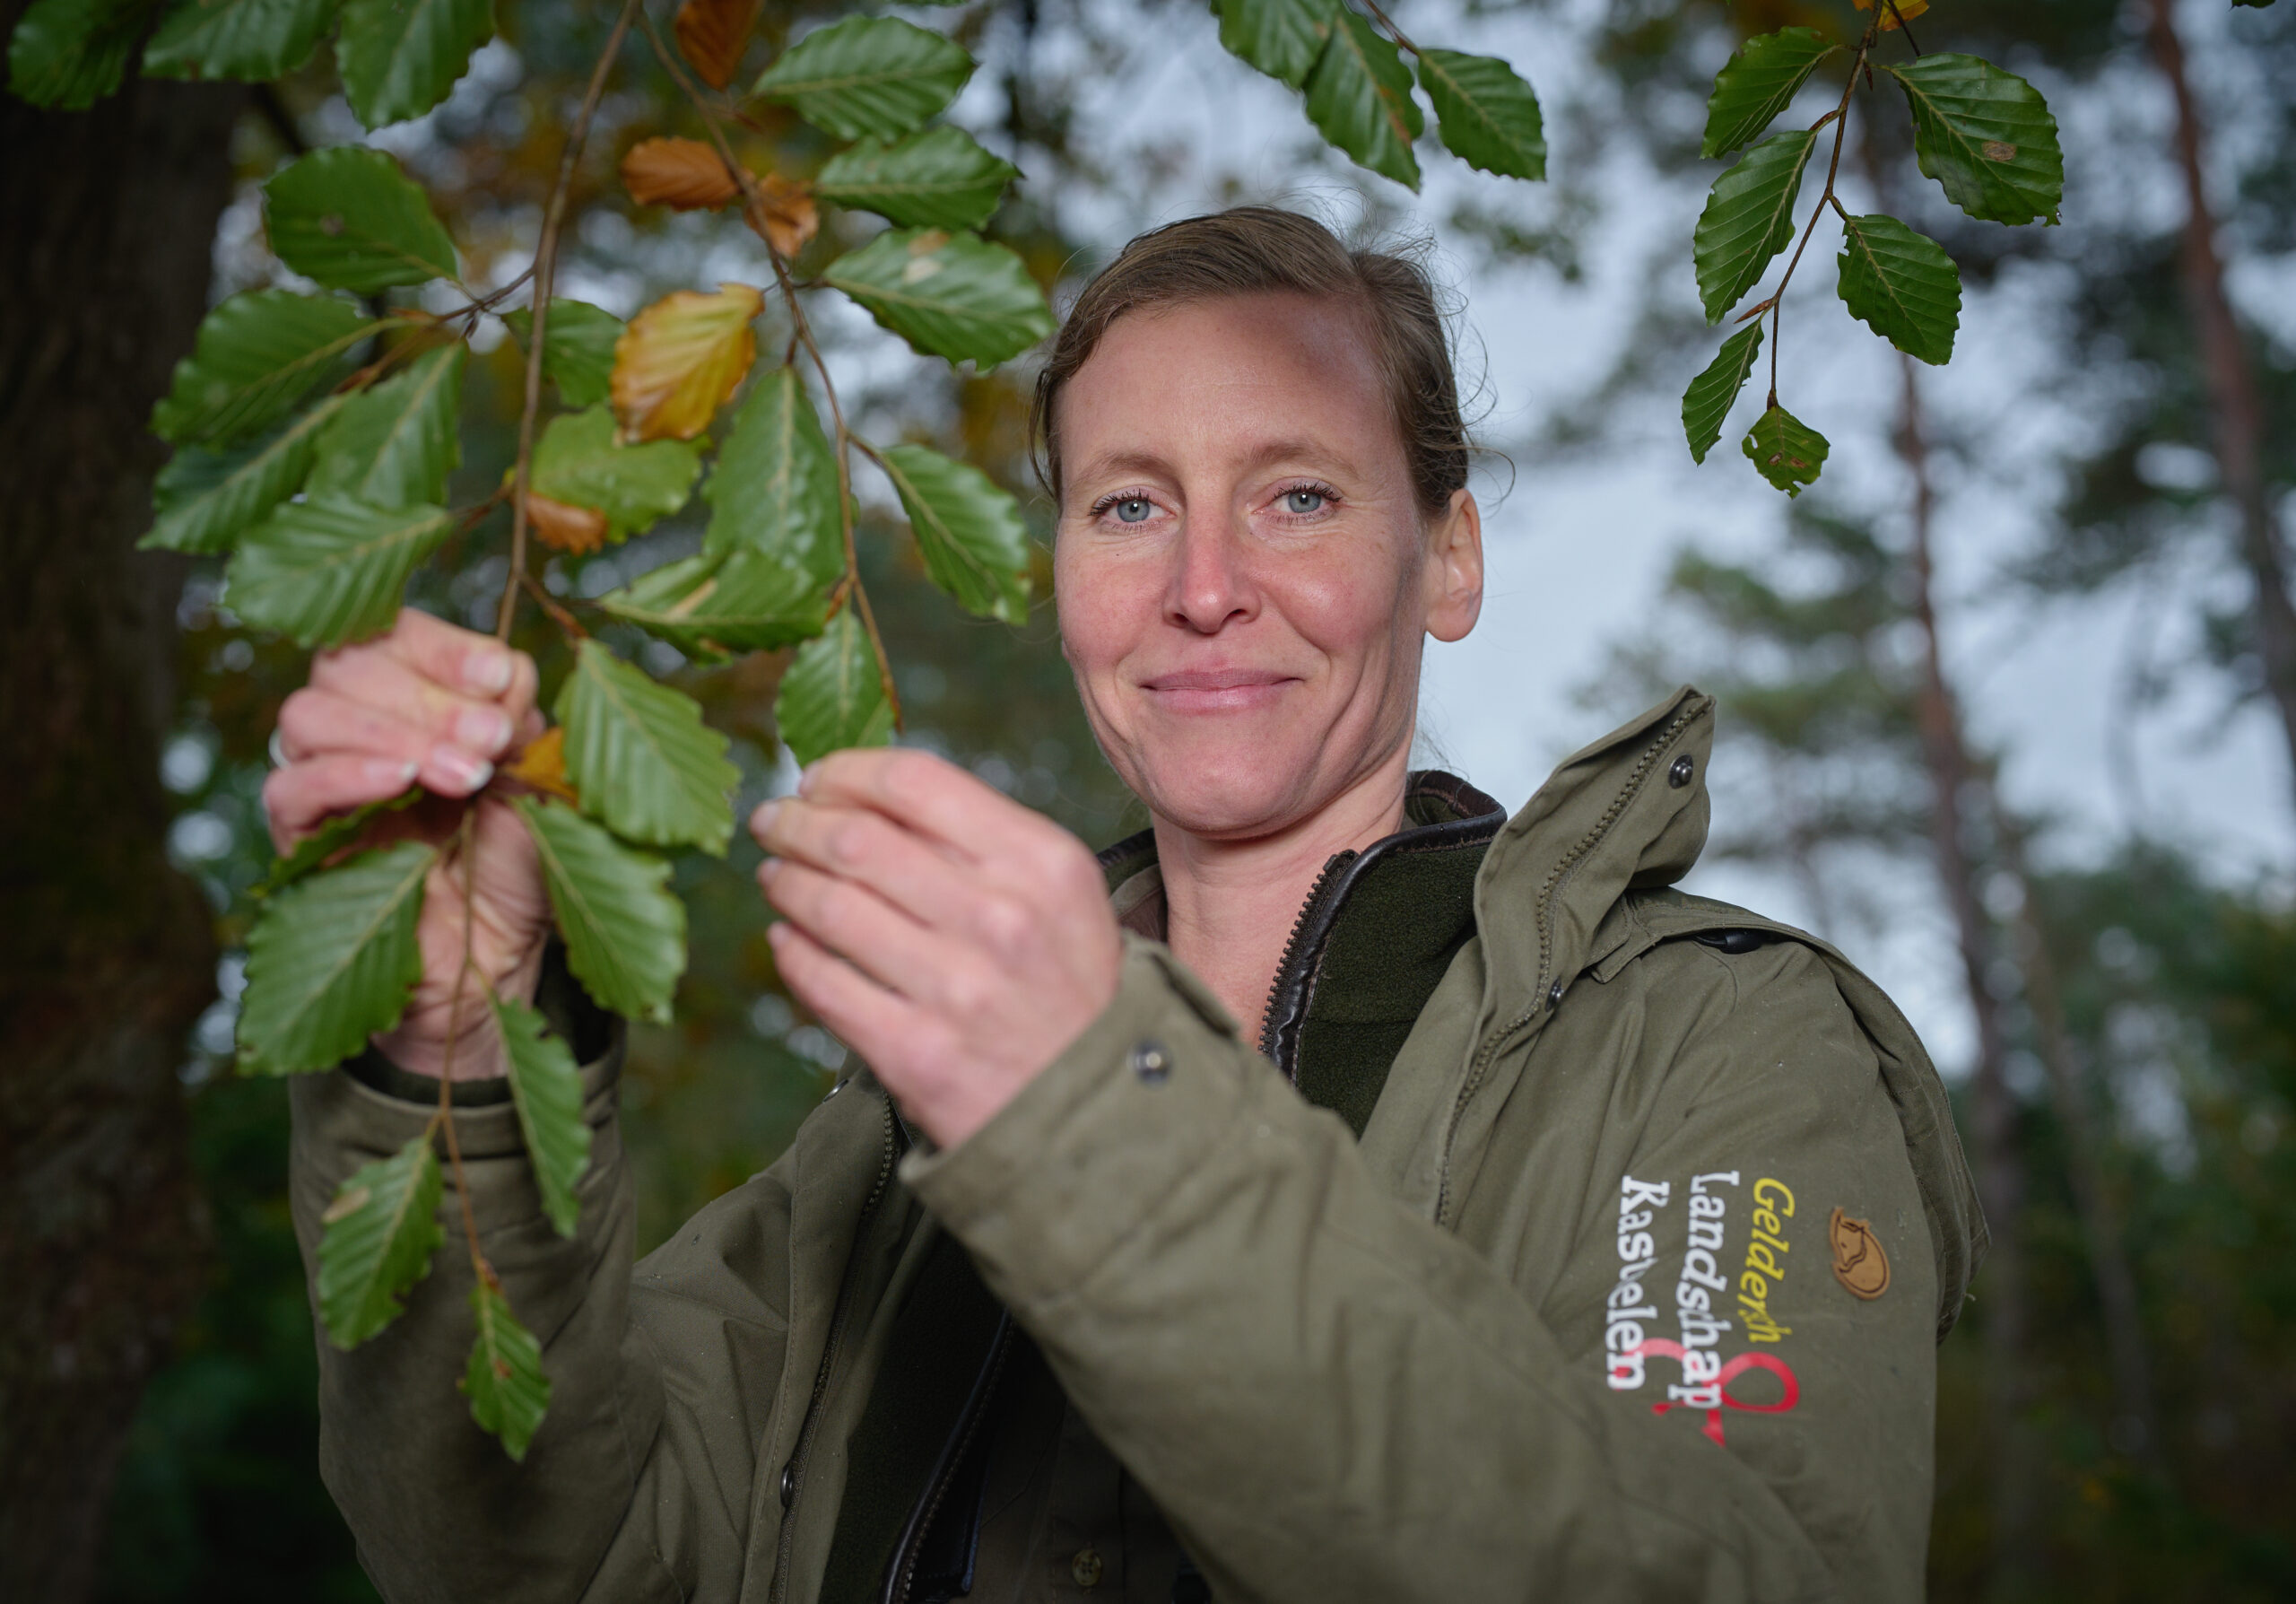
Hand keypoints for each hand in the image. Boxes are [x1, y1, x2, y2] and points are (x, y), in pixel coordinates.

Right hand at [263, 608, 551, 1079]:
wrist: (500, 959)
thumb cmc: (522, 863)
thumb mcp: (541, 778)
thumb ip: (520, 718)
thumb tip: (503, 672)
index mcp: (420, 696)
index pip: (394, 630)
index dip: (445, 645)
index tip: (503, 679)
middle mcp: (364, 726)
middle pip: (348, 662)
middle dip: (431, 696)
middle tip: (491, 742)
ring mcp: (326, 780)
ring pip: (308, 712)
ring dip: (393, 732)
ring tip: (460, 776)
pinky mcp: (300, 840)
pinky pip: (290, 787)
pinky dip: (345, 774)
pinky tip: (400, 785)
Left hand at [751, 748, 1123, 1148]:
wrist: (1103, 1111)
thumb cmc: (1073, 990)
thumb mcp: (1064, 895)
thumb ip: (983, 841)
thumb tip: (871, 798)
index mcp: (1041, 862)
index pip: (914, 782)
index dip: (846, 771)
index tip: (816, 779)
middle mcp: (1000, 918)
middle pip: (857, 839)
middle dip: (796, 821)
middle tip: (773, 821)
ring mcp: (956, 989)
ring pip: (829, 907)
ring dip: (785, 881)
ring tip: (776, 875)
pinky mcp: (916, 1054)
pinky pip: (824, 985)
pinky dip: (791, 952)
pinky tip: (787, 938)